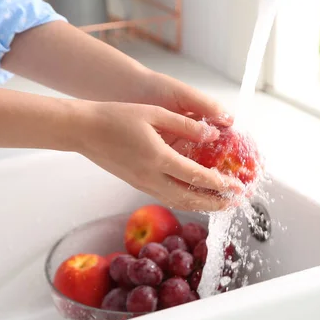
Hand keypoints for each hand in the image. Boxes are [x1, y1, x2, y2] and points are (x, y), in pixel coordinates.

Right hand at [78, 101, 243, 211]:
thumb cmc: (116, 117)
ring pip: (177, 202)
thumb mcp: (154, 114)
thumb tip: (212, 135)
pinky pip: (166, 197)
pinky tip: (195, 198)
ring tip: (221, 206)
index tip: (236, 187)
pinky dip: (185, 201)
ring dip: (201, 206)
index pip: (196, 176)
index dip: (219, 184)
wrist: (82, 130)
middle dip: (215, 203)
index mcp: (157, 157)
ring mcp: (142, 183)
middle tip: (235, 203)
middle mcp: (150, 176)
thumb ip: (185, 126)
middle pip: (189, 198)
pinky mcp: (137, 184)